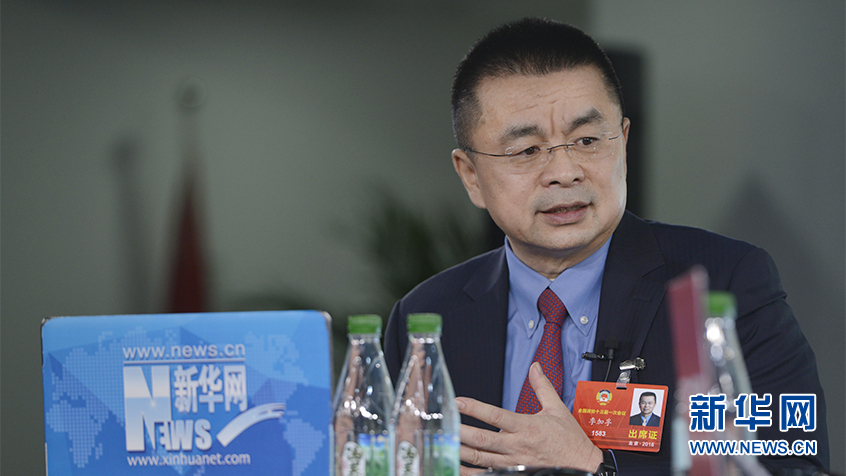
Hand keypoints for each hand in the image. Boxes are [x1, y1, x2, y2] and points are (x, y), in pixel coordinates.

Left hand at [455, 362, 602, 475]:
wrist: (584, 468)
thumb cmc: (570, 442)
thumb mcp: (558, 410)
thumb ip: (543, 387)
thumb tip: (535, 367)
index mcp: (526, 427)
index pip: (495, 415)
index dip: (475, 408)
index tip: (458, 402)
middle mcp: (517, 445)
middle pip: (483, 440)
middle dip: (461, 433)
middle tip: (443, 426)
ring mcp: (514, 463)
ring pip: (482, 459)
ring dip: (462, 453)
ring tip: (444, 446)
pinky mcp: (515, 475)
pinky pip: (489, 475)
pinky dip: (473, 473)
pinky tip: (458, 467)